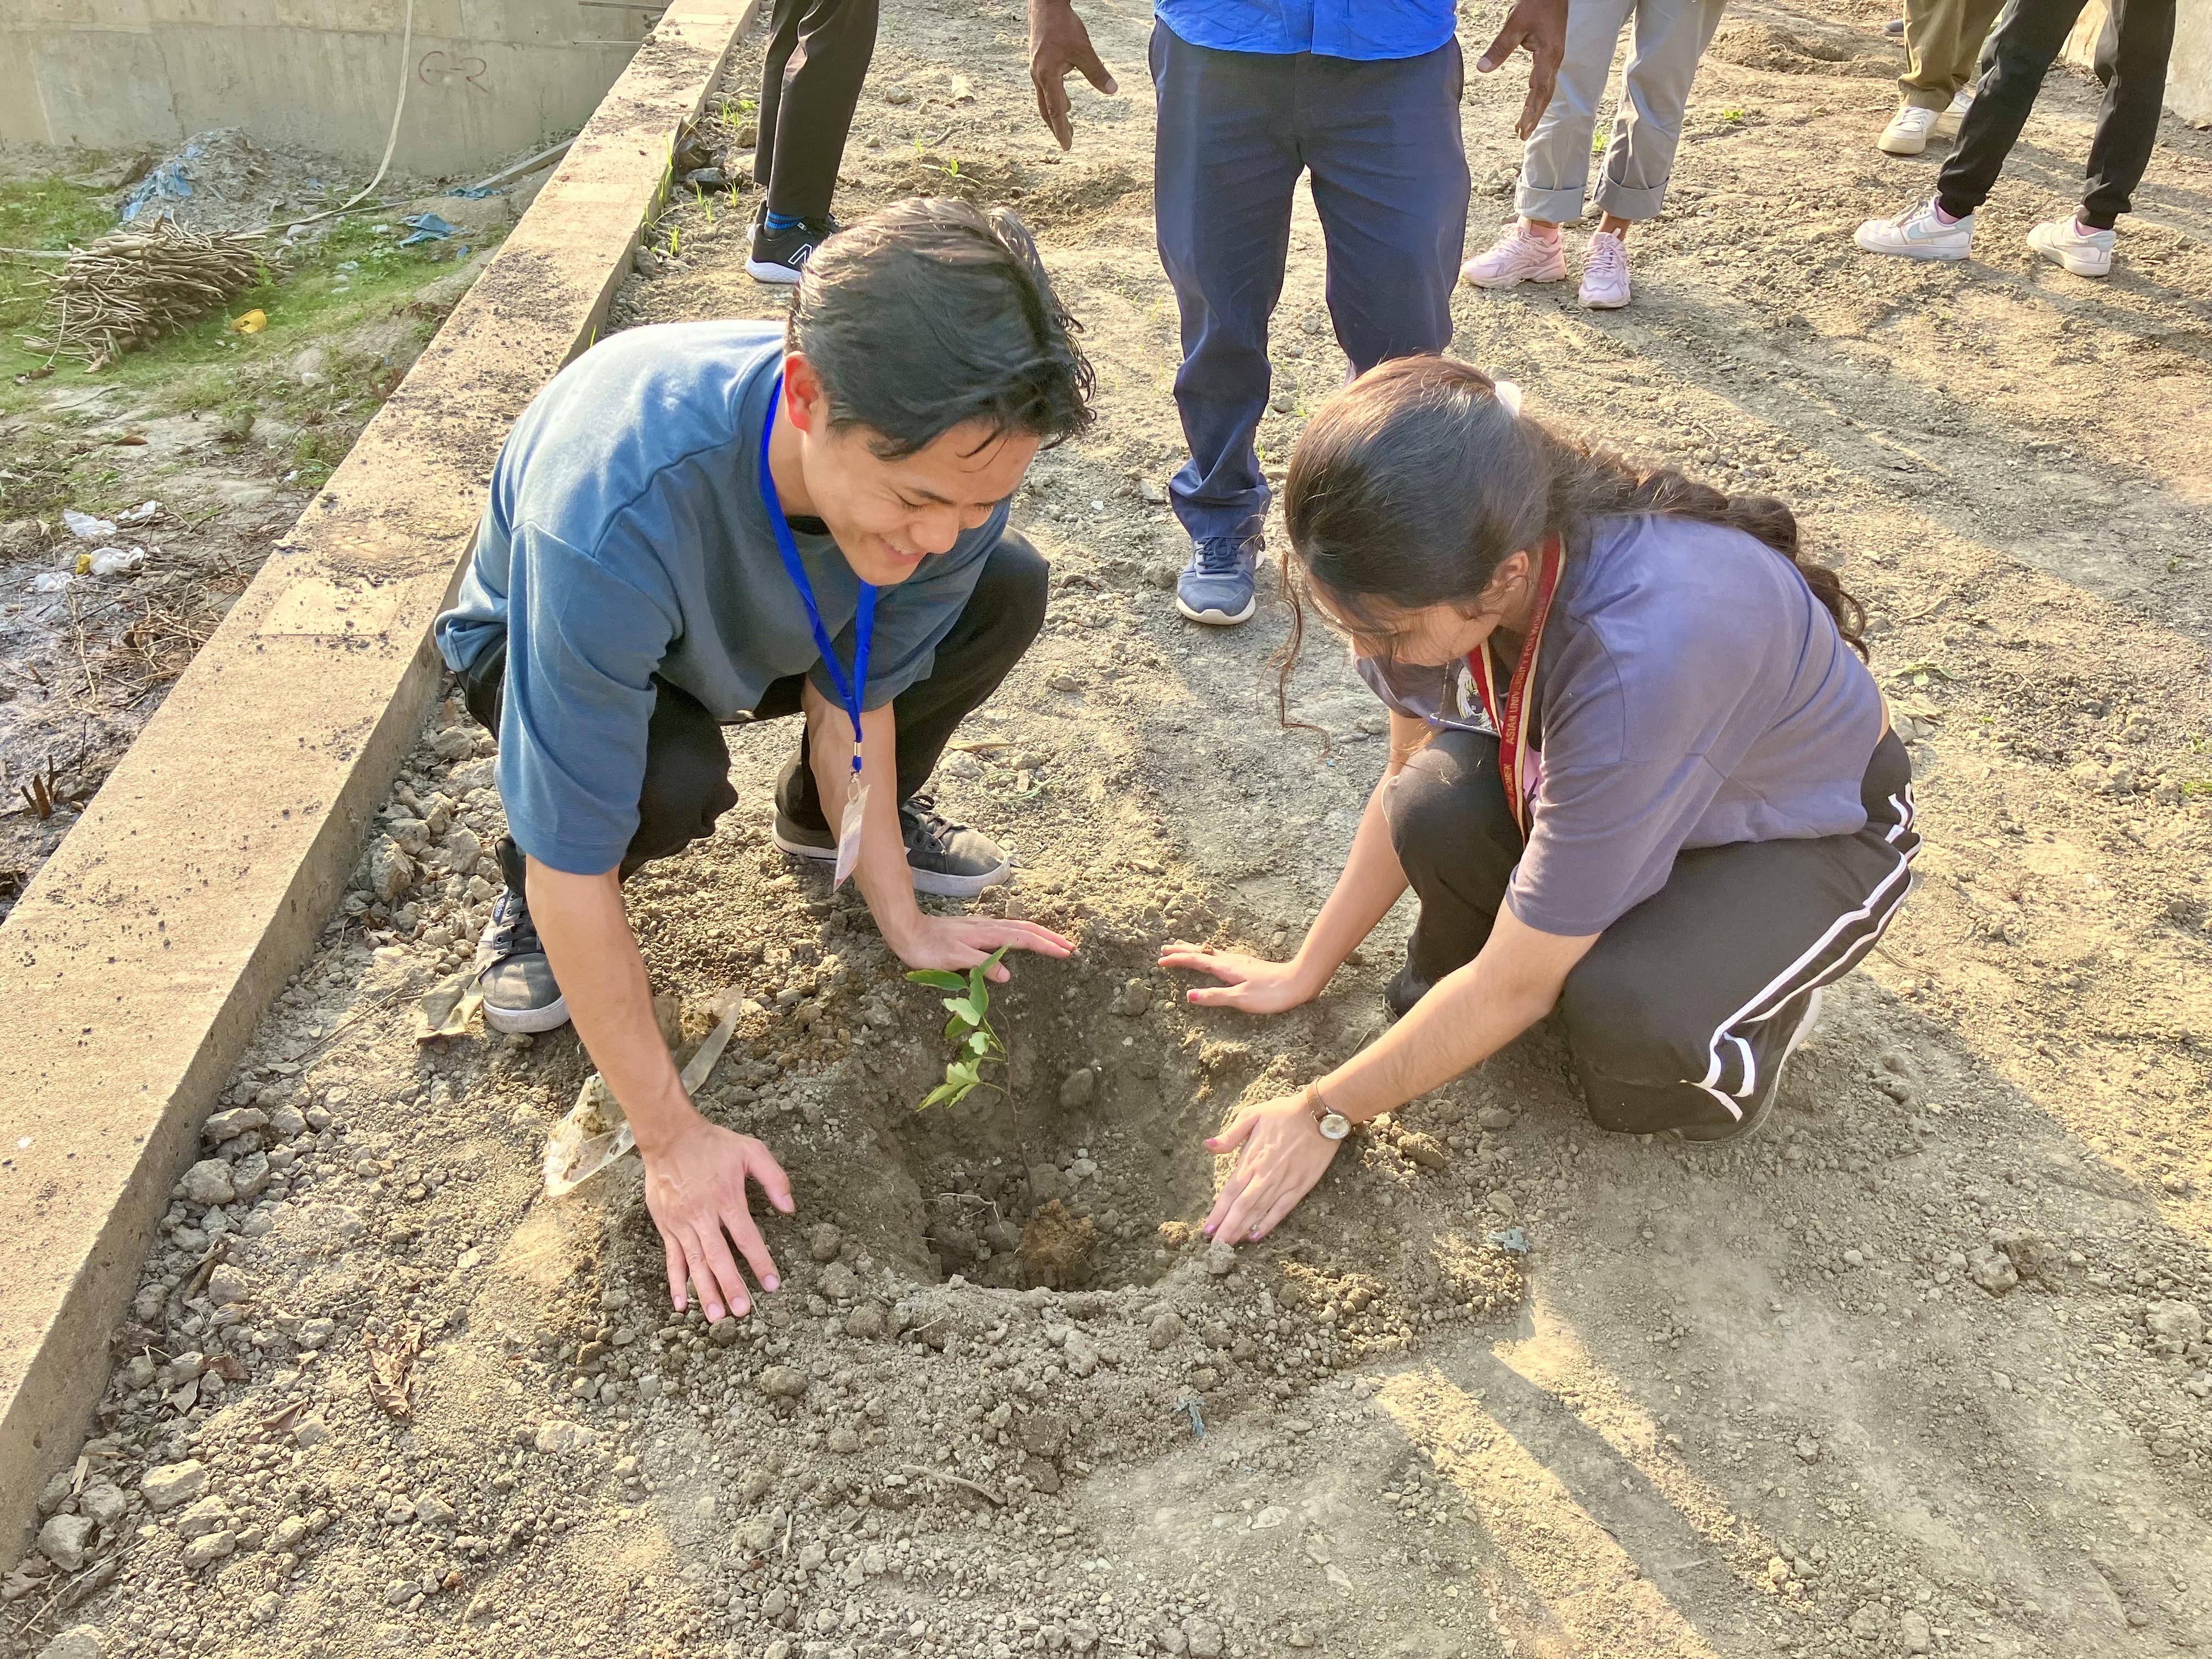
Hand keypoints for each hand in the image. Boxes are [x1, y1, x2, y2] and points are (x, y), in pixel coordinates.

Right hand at [640, 1115, 793, 1321]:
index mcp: (727, 1199)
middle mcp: (703, 1215)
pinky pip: (672, 1259)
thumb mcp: (751, 1150)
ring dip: (705, 1291)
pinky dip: (676, 1282)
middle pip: (719, 1257)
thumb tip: (789, 1207)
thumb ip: (774, 1178)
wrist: (670, 1136)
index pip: (746, 1238)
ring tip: (716, 1316)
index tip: (772, 1284)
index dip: (759, 1262)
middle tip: (742, 1312)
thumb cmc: (713, 1144)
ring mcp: (682, 1223)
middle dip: (731, 1287)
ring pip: (695, 1263)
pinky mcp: (667, 1226)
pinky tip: (681, 1304)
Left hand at [892, 912, 1073, 981]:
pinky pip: (1007, 930)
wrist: (906, 931)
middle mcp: (988, 927)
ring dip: (1039, 935)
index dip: (1046, 946)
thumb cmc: (928, 949)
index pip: (1024, 939)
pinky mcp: (975, 930)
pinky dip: (1023, 934)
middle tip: (1070, 946)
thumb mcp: (954, 960)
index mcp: (987, 934)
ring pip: (1017, 928)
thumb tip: (1008, 975)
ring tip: (1054, 942)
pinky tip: (1022, 939)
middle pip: (1026, 930)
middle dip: (1050, 938)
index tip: (1065, 953)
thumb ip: (982, 965)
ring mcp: (982, 927)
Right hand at [1028, 0, 1117, 150]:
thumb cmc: (1063, 25)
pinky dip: (1054, 98)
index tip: (1067, 146)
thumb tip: (1112, 90)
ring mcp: (1036, 70)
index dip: (1062, 130)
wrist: (1045, 5)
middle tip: (1067, 141)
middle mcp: (1038, 76)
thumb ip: (1096, 71)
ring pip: (1045, 98)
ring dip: (1055, 113)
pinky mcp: (1038, 62)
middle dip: (1056, 126)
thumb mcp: (1083, 49)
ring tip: (1066, 124)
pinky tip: (1065, 99)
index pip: (1056, 111)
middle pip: (1046, 110)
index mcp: (1047, 76)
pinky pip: (1046, 87)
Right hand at [1157, 942, 1317, 1013]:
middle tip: (1165, 947)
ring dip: (1195, 950)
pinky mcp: (1248, 966)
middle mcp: (1231, 961)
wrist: (1299, 982)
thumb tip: (1189, 995)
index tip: (1161, 959)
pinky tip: (1214, 958)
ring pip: (1211, 953)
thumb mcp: (1241, 999)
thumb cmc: (1271, 994)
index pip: (1196, 961)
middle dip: (1183, 950)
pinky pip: (1220, 956)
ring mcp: (1240, 962)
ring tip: (1184, 947)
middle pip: (1202, 953)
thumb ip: (1215, 996)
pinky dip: (1208, 955)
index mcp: (1226, 968)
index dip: (1178, 960)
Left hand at [1202, 1094, 1341, 1243]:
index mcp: (1251, 1158)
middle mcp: (1265, 1174)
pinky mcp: (1300, 1186)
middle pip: (1242, 1207)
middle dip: (1227, 1228)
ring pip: (1260, 1211)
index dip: (1218, 1212)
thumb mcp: (1252, 1115)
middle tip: (1215, 1248)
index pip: (1230, 1191)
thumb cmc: (1284, 1113)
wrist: (1320, 1114)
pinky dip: (1269, 1224)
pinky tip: (1257, 1236)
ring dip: (1243, 1229)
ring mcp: (1284, 1182)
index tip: (1206, 1229)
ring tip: (1230, 1246)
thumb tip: (1208, 1146)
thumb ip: (1230, 1135)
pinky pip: (1282, 1209)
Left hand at [1476, 0, 1568, 139]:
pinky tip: (1530, 101)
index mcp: (1549, 56)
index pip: (1539, 91)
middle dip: (1534, 116)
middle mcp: (1554, 60)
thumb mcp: (1515, 24)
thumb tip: (1482, 69)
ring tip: (1524, 125)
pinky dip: (1537, 94)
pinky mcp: (1551, 53)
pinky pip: (1544, 79)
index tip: (1522, 129)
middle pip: (1545, 95)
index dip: (1531, 111)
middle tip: (1522, 135)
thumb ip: (1500, 48)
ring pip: (1545, 88)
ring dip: (1535, 107)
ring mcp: (1554, 57)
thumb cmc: (1537, 4)